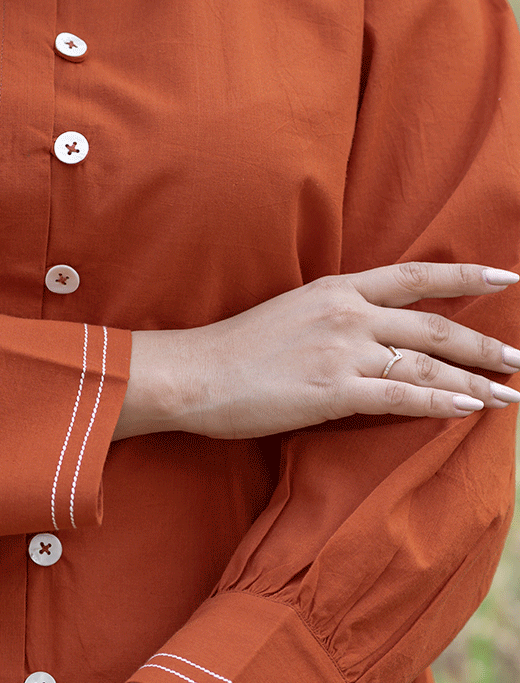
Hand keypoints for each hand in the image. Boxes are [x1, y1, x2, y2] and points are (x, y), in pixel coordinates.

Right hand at [114, 262, 519, 440]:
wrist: (195, 373)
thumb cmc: (233, 350)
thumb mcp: (290, 314)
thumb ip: (334, 317)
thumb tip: (368, 334)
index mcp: (337, 289)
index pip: (415, 275)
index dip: (466, 274)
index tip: (508, 277)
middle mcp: (347, 313)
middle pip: (433, 323)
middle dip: (483, 342)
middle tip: (519, 357)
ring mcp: (342, 351)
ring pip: (425, 362)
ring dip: (473, 378)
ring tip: (507, 392)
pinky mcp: (332, 390)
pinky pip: (401, 394)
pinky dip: (440, 401)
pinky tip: (469, 407)